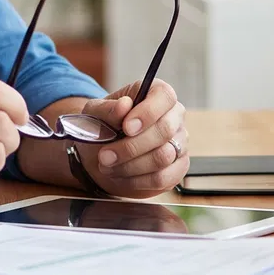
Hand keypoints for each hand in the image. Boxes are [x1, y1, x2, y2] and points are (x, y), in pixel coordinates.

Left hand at [76, 79, 187, 197]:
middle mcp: (174, 116)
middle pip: (165, 130)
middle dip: (131, 146)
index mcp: (156, 94)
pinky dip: (137, 180)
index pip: (164, 96)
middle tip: (105, 155)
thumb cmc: (101, 128)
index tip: (126, 127)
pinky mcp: (178, 168)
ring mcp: (179, 142)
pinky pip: (164, 177)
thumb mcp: (94, 113)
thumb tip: (124, 105)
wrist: (100, 154)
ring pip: (163, 156)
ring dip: (130, 165)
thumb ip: (107, 109)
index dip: (147, 112)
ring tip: (107, 165)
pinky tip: (121, 176)